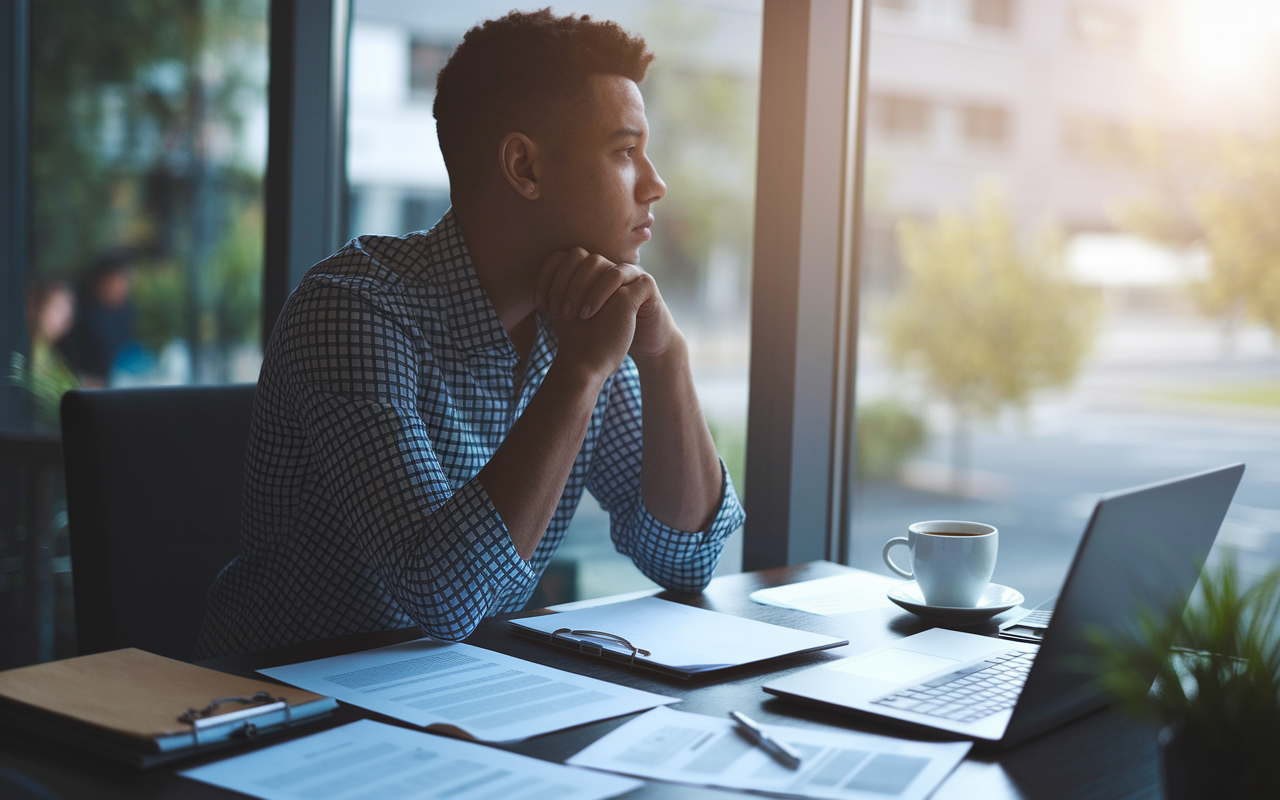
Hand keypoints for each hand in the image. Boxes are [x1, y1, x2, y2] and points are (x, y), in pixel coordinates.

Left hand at [535, 249, 679, 370]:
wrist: (642, 345)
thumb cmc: (607, 332)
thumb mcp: (577, 318)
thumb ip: (557, 305)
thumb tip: (529, 301)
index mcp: (589, 269)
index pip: (561, 256)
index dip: (546, 276)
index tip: (539, 304)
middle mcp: (607, 264)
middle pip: (578, 255)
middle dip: (563, 283)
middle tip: (557, 311)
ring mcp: (627, 270)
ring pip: (599, 263)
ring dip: (581, 288)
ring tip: (575, 314)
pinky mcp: (645, 282)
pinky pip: (620, 276)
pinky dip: (601, 293)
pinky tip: (591, 314)